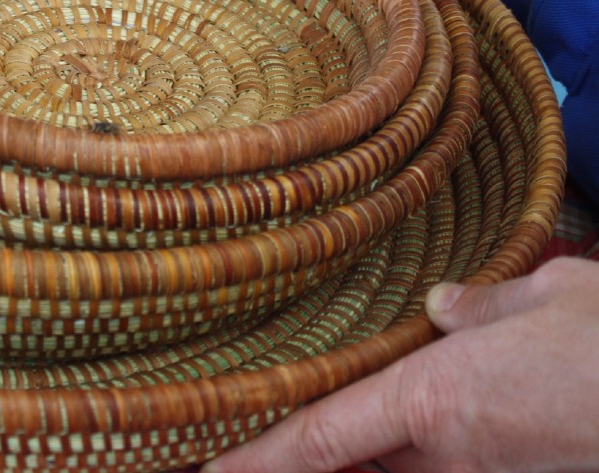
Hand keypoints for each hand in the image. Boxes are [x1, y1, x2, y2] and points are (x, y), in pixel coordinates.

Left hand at [201, 257, 598, 472]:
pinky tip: (386, 442)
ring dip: (353, 455)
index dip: (256, 459)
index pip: (319, 437)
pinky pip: (441, 469)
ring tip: (294, 442)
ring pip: (396, 470)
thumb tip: (444, 304)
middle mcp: (453, 452)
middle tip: (227, 453)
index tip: (204, 471)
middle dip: (295, 461)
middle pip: (349, 463)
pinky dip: (401, 456)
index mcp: (437, 400)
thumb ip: (486, 305)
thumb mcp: (550, 298)